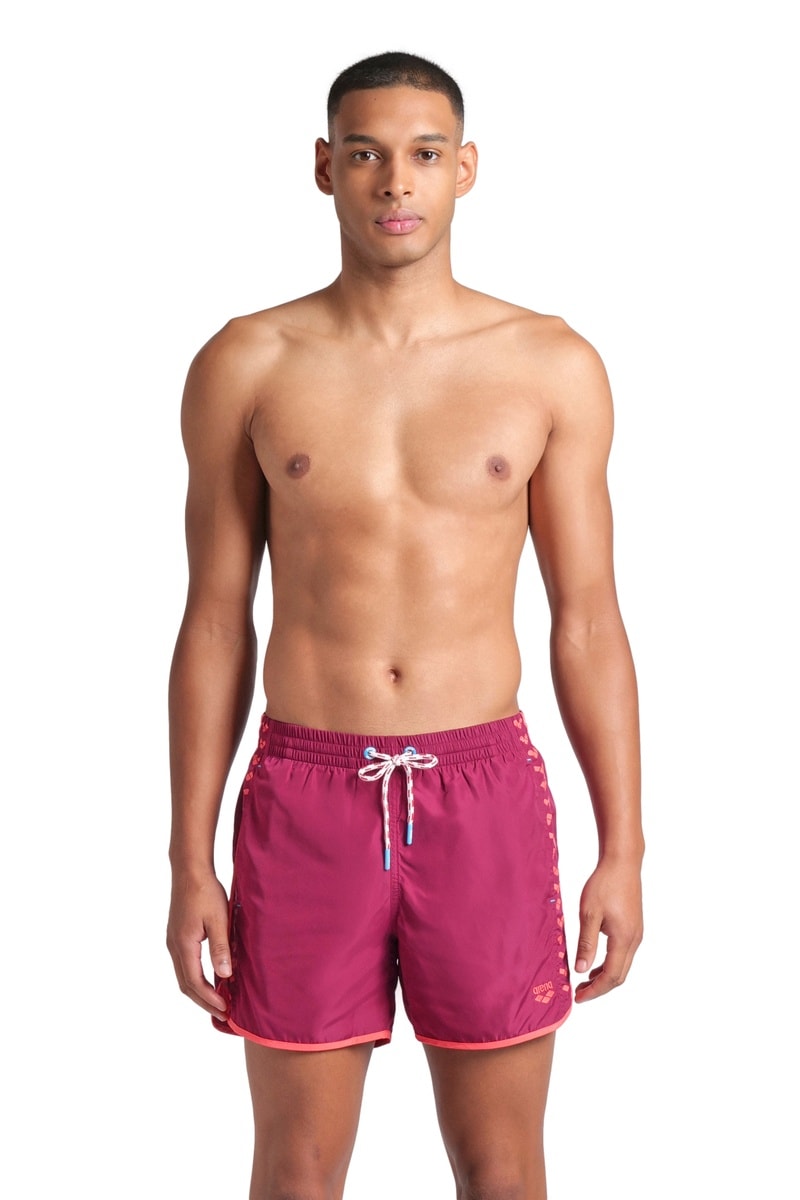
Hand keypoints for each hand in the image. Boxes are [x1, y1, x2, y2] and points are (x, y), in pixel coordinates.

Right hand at [167, 872, 231, 1018]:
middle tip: (223, 1013)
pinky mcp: (177, 936)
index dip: (210, 999)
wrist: (189, 870)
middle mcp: (174, 947)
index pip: (195, 982)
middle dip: (204, 1001)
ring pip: (184, 976)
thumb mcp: (219, 920)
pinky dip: (196, 978)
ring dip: (200, 991)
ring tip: (218, 1001)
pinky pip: (184, 965)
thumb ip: (220, 948)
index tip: (226, 1010)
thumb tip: (224, 976)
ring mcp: (173, 941)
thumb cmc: (205, 892)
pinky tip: (210, 978)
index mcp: (184, 945)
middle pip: (186, 984)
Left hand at [573, 857, 642, 1002]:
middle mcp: (634, 940)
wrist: (622, 863)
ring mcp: (636, 934)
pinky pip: (623, 954)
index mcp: (624, 938)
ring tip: (584, 980)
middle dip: (600, 988)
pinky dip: (610, 964)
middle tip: (579, 993)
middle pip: (620, 975)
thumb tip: (581, 969)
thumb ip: (586, 942)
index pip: (611, 976)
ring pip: (622, 965)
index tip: (578, 997)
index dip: (595, 991)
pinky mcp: (633, 927)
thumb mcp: (589, 913)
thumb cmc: (604, 884)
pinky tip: (595, 962)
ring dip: (605, 977)